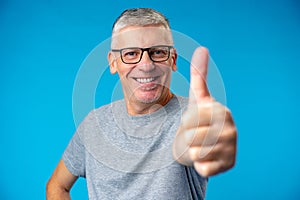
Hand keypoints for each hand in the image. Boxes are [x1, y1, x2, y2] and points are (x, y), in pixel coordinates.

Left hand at [173, 47, 236, 176]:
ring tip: (199, 146)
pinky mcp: (228, 166)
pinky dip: (199, 165)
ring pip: (194, 153)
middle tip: (195, 136)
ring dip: (191, 151)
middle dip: (186, 138)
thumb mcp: (198, 98)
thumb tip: (202, 48)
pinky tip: (206, 158)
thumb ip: (199, 75)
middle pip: (190, 137)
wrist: (208, 144)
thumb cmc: (201, 119)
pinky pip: (202, 168)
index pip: (188, 119)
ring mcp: (231, 149)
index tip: (193, 121)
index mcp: (222, 112)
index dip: (185, 122)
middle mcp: (231, 130)